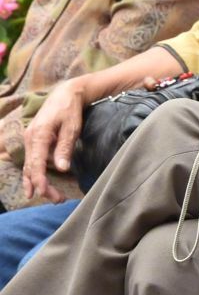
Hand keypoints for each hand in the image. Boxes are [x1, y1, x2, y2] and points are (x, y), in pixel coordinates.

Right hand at [22, 80, 86, 202]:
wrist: (65, 93)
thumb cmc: (70, 109)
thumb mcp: (72, 127)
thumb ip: (65, 147)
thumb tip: (61, 169)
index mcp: (38, 135)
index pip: (35, 164)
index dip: (39, 181)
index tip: (45, 193)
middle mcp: (30, 139)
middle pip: (31, 169)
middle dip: (42, 187)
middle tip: (57, 200)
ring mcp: (30, 140)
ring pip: (29, 167)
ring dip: (38, 183)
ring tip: (53, 197)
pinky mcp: (34, 141)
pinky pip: (30, 161)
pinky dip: (33, 175)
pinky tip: (36, 187)